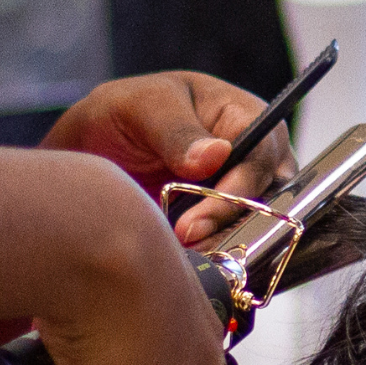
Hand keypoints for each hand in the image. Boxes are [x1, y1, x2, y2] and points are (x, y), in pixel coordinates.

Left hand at [42, 71, 296, 247]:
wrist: (94, 148)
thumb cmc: (124, 113)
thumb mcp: (143, 108)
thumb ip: (176, 131)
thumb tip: (217, 155)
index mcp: (246, 117)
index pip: (264, 156)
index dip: (239, 188)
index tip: (198, 216)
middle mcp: (255, 158)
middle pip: (271, 197)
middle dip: (230, 223)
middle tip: (187, 237)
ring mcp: (244, 194)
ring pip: (260, 227)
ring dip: (224, 243)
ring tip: (183, 249)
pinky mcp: (227, 224)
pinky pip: (239, 245)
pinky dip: (215, 254)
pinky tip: (187, 257)